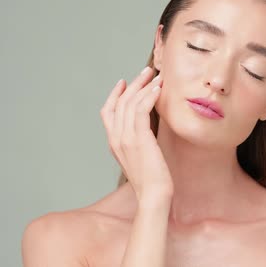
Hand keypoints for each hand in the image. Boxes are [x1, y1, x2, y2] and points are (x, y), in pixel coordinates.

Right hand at [100, 66, 172, 201]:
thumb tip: (148, 127)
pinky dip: (149, 96)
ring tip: (157, 76)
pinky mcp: (139, 138)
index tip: (124, 81)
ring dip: (144, 85)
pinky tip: (158, 89)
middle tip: (148, 71)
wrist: (153, 195)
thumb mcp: (141, 156)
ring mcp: (126, 138)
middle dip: (134, 83)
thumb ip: (139, 141)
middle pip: (120, 102)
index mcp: (113, 143)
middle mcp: (116, 138)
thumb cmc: (152, 179)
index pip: (107, 112)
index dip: (114, 94)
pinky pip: (141, 109)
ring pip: (130, 102)